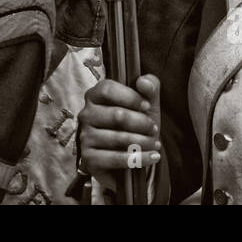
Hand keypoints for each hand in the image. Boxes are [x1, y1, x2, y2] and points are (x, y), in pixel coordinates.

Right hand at [77, 75, 161, 193]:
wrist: (131, 157)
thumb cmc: (137, 125)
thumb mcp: (146, 104)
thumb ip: (150, 86)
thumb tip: (143, 82)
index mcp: (94, 96)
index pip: (107, 90)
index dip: (130, 97)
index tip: (147, 106)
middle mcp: (85, 115)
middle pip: (117, 115)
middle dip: (142, 123)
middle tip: (154, 129)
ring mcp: (85, 137)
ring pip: (119, 138)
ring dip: (143, 142)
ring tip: (155, 144)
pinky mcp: (89, 159)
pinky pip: (116, 158)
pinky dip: (139, 158)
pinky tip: (152, 156)